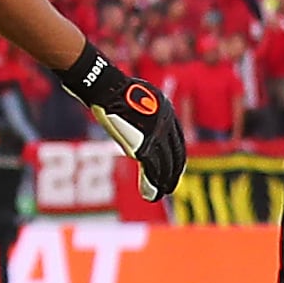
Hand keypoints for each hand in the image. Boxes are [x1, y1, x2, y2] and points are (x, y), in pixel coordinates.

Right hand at [59, 47, 191, 201]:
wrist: (107, 88)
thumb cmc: (114, 89)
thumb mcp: (136, 97)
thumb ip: (141, 112)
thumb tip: (135, 118)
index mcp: (166, 113)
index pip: (176, 141)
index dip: (176, 158)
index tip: (174, 168)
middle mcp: (166, 125)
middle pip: (175, 155)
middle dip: (173, 172)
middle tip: (170, 185)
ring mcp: (156, 136)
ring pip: (165, 165)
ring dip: (164, 181)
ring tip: (161, 192)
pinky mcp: (144, 146)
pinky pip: (152, 169)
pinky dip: (153, 184)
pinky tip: (153, 194)